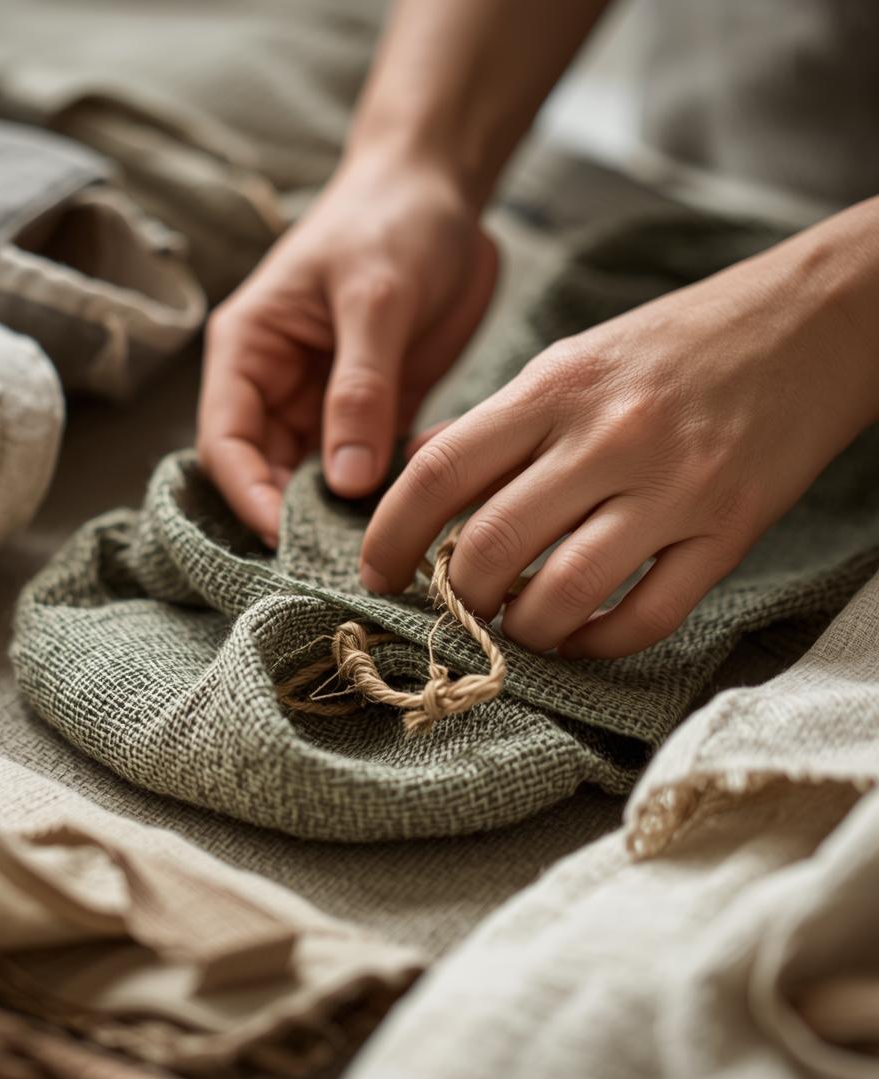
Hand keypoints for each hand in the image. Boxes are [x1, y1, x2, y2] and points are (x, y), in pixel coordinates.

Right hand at [196, 153, 497, 546]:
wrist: (442, 188)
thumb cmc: (393, 219)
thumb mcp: (377, 297)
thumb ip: (359, 387)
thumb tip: (344, 482)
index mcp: (248, 350)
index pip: (225, 440)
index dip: (246, 494)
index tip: (283, 537)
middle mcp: (276, 386)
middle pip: (264, 472)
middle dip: (293, 517)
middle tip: (334, 561)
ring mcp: (324, 404)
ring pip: (315, 481)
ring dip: (338, 516)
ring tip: (372, 551)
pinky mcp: (372, 413)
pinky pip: (366, 470)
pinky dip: (381, 496)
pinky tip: (408, 517)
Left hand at [360, 207, 878, 657]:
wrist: (815, 321)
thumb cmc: (675, 345)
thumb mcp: (572, 360)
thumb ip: (497, 425)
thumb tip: (420, 477)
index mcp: (555, 386)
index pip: (440, 471)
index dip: (391, 534)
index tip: (377, 573)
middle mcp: (608, 437)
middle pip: (491, 545)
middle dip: (458, 593)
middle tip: (458, 600)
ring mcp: (672, 488)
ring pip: (562, 595)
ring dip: (524, 629)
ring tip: (520, 621)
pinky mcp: (728, 532)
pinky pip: (646, 618)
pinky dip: (598, 644)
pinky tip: (582, 636)